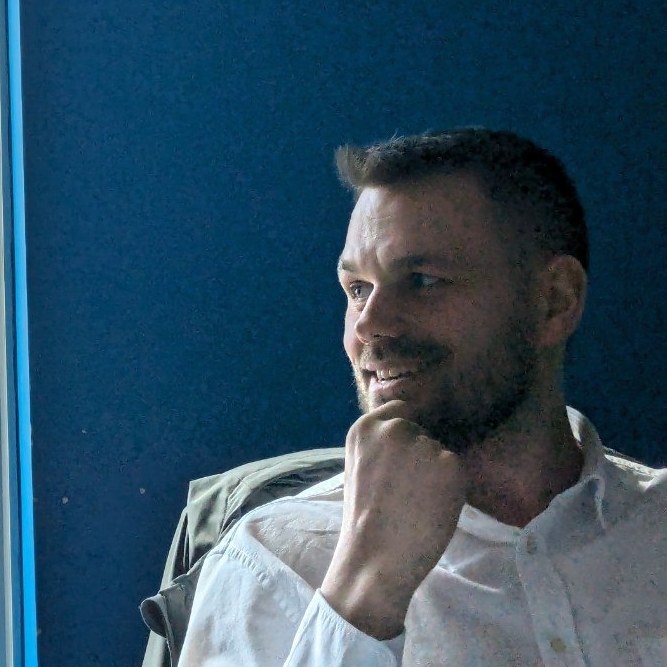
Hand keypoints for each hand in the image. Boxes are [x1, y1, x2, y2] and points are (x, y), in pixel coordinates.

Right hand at [320, 400, 466, 638]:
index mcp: (365, 427)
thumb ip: (380, 444)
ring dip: (435, 470)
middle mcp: (394, 428)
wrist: (375, 559)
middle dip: (419, 452)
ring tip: (418, 501)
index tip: (403, 455)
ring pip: (439, 450)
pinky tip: (432, 506)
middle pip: (421, 430)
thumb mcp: (360, 465)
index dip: (404, 433)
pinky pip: (456, 469)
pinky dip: (451, 487)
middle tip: (408, 488)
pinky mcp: (450, 463)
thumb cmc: (365, 519)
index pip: (398, 409)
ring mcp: (422, 444)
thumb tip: (410, 433)